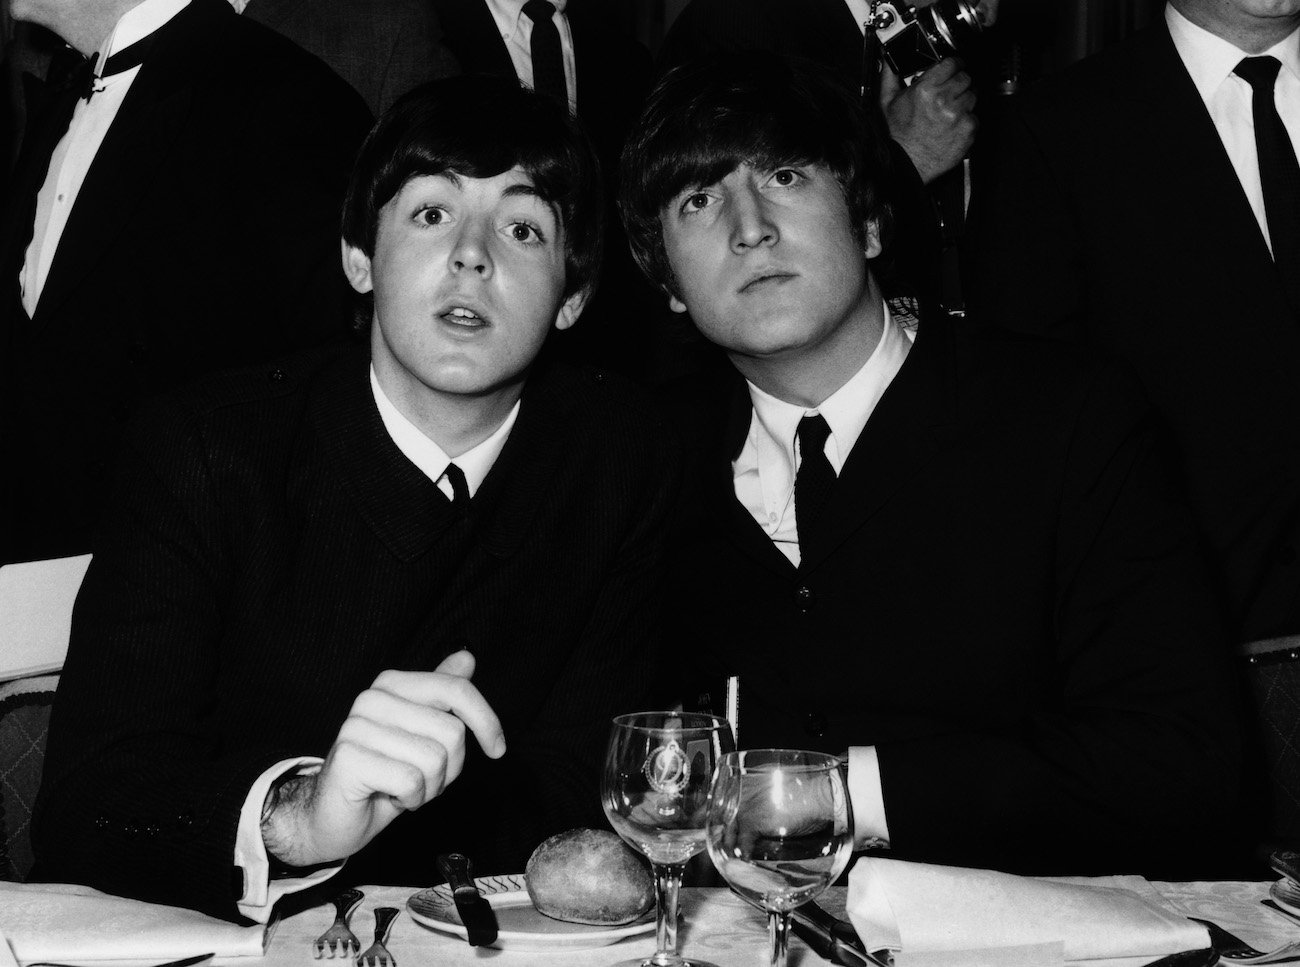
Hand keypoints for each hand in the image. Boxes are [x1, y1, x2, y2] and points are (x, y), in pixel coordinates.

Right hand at [262, 650, 504, 866]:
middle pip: (452, 732)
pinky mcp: (349, 758)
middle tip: (422, 779)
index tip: (498, 749)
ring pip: (435, 759)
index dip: (486, 720)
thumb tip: (467, 657)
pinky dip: (410, 799)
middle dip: (449, 768)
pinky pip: (411, 780)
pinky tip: (389, 797)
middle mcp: (373, 697)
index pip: (457, 689)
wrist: (333, 815)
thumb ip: (442, 694)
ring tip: (405, 788)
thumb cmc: (385, 773)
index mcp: (393, 684)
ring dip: (430, 787)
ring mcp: (357, 726)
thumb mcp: (422, 733)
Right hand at [880, 57, 976, 183]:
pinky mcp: (968, 129)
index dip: (953, 65)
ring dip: (963, 101)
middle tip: (948, 94)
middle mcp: (944, 100)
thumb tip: (889, 60)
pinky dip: (966, 121)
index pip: (952, 63)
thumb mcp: (886, 102)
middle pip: (965, 78)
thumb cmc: (897, 136)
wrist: (905, 164)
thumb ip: (890, 76)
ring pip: (972, 96)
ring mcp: (958, 115)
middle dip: (958, 83)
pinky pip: (975, 117)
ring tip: (948, 112)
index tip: (953, 68)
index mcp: (926, 89)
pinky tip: (952, 126)